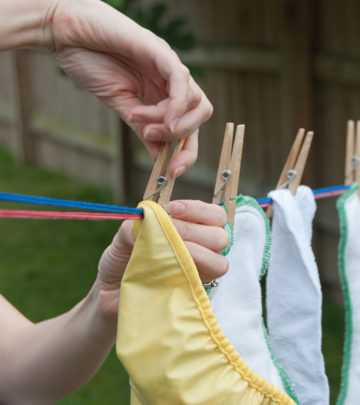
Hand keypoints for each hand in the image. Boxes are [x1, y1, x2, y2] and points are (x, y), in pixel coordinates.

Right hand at [47, 0, 212, 176]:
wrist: (67, 35)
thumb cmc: (91, 65)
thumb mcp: (122, 107)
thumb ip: (144, 130)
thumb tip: (160, 158)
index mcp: (163, 93)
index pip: (189, 126)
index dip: (186, 151)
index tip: (172, 172)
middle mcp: (171, 80)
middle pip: (202, 114)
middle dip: (185, 140)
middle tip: (156, 146)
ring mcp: (168, 65)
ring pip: (195, 102)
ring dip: (170, 123)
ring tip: (139, 121)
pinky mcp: (159, 51)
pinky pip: (180, 82)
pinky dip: (174, 106)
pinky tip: (160, 119)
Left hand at [97, 200, 228, 317]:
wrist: (107, 293)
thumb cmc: (120, 261)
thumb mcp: (123, 237)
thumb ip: (135, 225)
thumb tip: (150, 221)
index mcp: (189, 230)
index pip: (213, 215)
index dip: (198, 210)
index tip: (173, 209)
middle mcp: (199, 251)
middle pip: (221, 236)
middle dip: (193, 229)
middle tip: (169, 229)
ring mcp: (198, 274)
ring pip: (220, 262)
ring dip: (196, 252)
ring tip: (170, 250)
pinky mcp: (192, 294)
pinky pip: (206, 285)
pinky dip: (191, 272)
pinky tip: (170, 269)